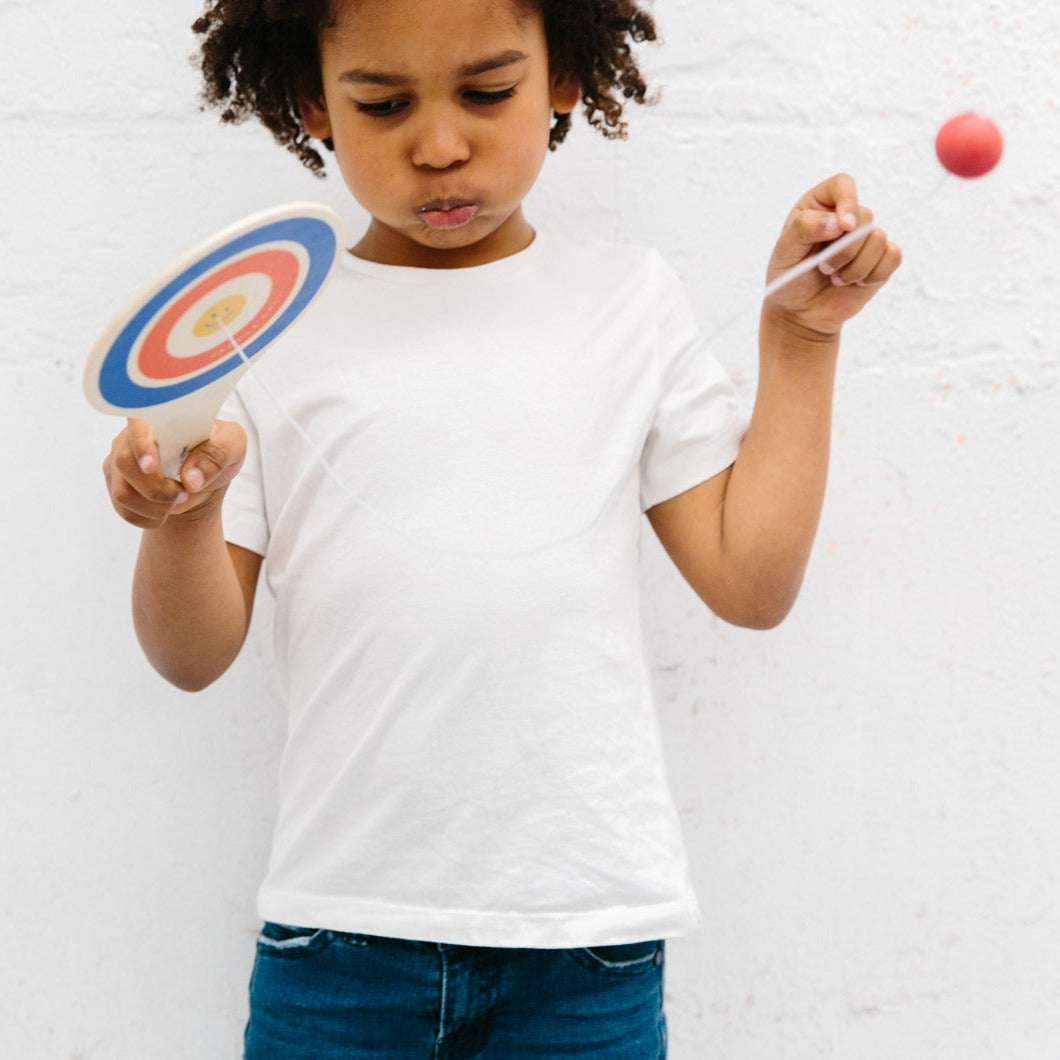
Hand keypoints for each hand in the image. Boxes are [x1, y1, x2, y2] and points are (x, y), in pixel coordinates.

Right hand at [103, 418, 246, 529]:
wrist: (203, 481)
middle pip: (125, 462)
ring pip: (122, 492)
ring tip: (179, 501)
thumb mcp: (232, 445)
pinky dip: (148, 518)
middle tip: (183, 493)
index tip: (152, 466)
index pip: (136, 422)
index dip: (140, 443)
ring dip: (155, 507)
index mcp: (160, 416)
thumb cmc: (217, 452)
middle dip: (157, 488)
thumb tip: (191, 479)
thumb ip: (217, 454)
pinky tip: (165, 512)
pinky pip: (123, 510)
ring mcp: (121, 460)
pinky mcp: (117, 484)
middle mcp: (132, 435)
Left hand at [765, 173, 901, 338]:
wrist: (801, 313)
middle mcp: (845, 217)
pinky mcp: (881, 259)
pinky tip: (854, 283)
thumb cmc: (789, 279)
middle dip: (845, 250)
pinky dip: (872, 275)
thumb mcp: (785, 252)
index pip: (843, 184)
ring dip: (854, 268)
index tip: (843, 226)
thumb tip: (839, 222)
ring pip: (879, 239)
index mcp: (819, 206)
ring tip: (835, 278)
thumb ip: (805, 228)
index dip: (848, 202)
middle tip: (823, 268)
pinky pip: (892, 257)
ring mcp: (866, 238)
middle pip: (865, 217)